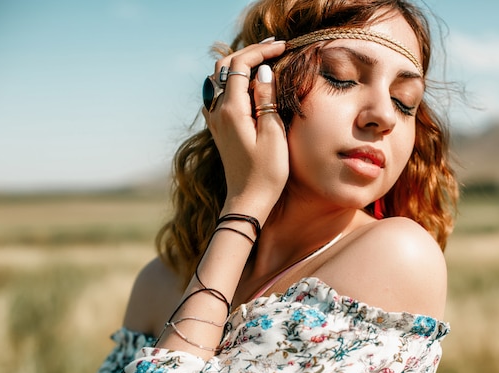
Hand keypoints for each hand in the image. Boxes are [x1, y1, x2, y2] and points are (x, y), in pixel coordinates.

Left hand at [203, 40, 287, 223]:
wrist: (247, 200)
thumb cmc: (266, 173)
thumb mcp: (273, 135)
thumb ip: (267, 99)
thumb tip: (263, 72)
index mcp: (231, 110)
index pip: (241, 65)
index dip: (261, 52)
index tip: (283, 47)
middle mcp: (217, 111)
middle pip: (226, 66)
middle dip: (249, 53)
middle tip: (275, 48)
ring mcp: (215, 120)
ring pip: (220, 78)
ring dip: (240, 64)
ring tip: (264, 61)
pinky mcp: (218, 128)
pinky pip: (219, 93)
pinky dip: (233, 80)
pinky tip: (249, 84)